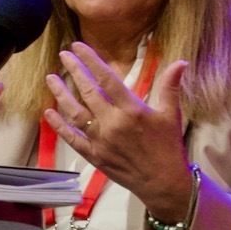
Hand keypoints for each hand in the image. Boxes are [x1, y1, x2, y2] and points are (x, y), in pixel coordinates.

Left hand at [42, 42, 192, 221]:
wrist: (163, 183)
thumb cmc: (168, 146)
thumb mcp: (171, 115)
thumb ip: (171, 86)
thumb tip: (181, 61)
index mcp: (132, 110)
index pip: (107, 79)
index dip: (91, 61)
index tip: (78, 47)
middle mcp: (113, 123)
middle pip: (88, 92)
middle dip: (74, 71)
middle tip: (63, 55)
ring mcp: (100, 140)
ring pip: (75, 113)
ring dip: (61, 95)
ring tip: (51, 78)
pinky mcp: (94, 155)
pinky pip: (72, 138)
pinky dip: (59, 126)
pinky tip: (49, 113)